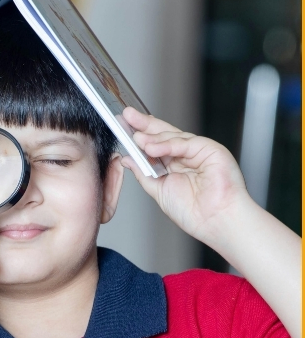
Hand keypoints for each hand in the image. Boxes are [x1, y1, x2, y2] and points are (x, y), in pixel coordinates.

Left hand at [120, 107, 250, 249]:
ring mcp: (198, 151)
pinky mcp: (210, 149)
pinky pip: (185, 143)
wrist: (215, 221)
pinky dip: (168, 144)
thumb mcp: (158, 190)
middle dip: (144, 125)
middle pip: (163, 135)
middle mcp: (186, 156)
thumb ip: (143, 173)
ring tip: (136, 138)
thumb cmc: (193, 212)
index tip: (122, 126)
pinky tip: (152, 148)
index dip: (139, 135)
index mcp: (174, 165)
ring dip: (152, 137)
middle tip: (126, 116)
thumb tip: (127, 159)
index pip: (155, 144)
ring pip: (172, 137)